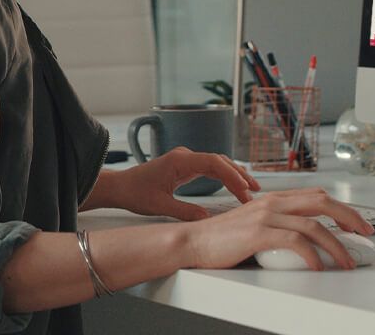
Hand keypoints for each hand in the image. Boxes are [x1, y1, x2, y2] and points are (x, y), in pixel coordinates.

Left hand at [113, 147, 260, 220]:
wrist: (120, 186)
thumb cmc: (135, 193)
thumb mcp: (160, 206)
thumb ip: (185, 212)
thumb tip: (208, 218)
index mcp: (180, 160)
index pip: (214, 163)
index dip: (232, 176)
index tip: (244, 190)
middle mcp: (185, 156)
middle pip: (220, 161)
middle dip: (239, 175)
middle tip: (254, 193)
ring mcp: (186, 160)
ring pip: (217, 163)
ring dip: (234, 175)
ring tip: (251, 189)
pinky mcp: (186, 166)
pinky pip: (210, 168)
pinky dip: (224, 176)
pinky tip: (234, 186)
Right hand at [181, 188, 374, 270]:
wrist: (193, 241)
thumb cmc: (222, 239)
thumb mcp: (255, 225)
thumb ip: (278, 226)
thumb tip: (306, 240)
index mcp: (274, 199)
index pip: (317, 196)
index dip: (342, 208)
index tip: (358, 223)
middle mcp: (272, 202)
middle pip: (322, 202)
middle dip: (349, 218)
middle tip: (365, 235)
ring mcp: (266, 216)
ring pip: (314, 225)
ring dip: (336, 244)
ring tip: (347, 261)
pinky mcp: (258, 232)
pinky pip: (295, 241)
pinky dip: (312, 254)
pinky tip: (319, 266)